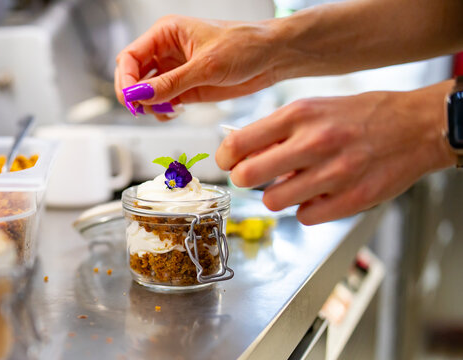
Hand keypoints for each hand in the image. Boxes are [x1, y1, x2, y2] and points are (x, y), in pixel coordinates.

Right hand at [114, 15, 277, 116]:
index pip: (130, 56)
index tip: (130, 98)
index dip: (125, 79)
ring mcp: (176, 71)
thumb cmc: (245, 45)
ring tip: (164, 111)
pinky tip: (172, 112)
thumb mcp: (206, 65)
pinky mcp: (186, 88)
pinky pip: (163, 102)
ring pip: (146, 91)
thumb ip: (171, 83)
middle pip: (134, 75)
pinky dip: (162, 111)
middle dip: (134, 94)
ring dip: (148, 105)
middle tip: (141, 109)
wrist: (272, 58)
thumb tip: (141, 95)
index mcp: (166, 33)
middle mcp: (167, 51)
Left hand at [216, 81, 454, 224]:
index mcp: (299, 115)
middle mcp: (314, 143)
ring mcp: (334, 173)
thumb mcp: (314, 108)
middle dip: (244, 180)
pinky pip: (305, 217)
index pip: (238, 143)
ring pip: (274, 201)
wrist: (416, 126)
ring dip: (278, 195)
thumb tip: (242, 153)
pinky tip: (319, 195)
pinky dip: (306, 209)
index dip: (225, 158)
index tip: (228, 162)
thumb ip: (278, 131)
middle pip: (247, 177)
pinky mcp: (352, 199)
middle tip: (253, 177)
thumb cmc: (361, 116)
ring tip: (295, 184)